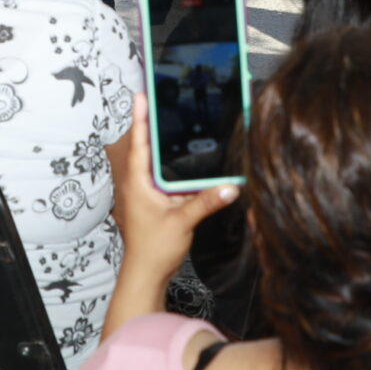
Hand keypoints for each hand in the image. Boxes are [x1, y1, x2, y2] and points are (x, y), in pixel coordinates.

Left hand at [104, 94, 235, 335]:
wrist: (146, 274)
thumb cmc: (154, 248)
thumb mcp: (182, 221)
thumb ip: (206, 202)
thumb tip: (232, 186)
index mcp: (138, 182)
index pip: (139, 143)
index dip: (141, 118)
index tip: (141, 95)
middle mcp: (139, 183)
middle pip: (146, 147)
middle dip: (154, 123)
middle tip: (162, 98)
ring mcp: (146, 192)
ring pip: (156, 162)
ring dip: (164, 144)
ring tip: (175, 119)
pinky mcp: (155, 201)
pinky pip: (165, 177)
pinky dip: (174, 166)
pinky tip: (188, 159)